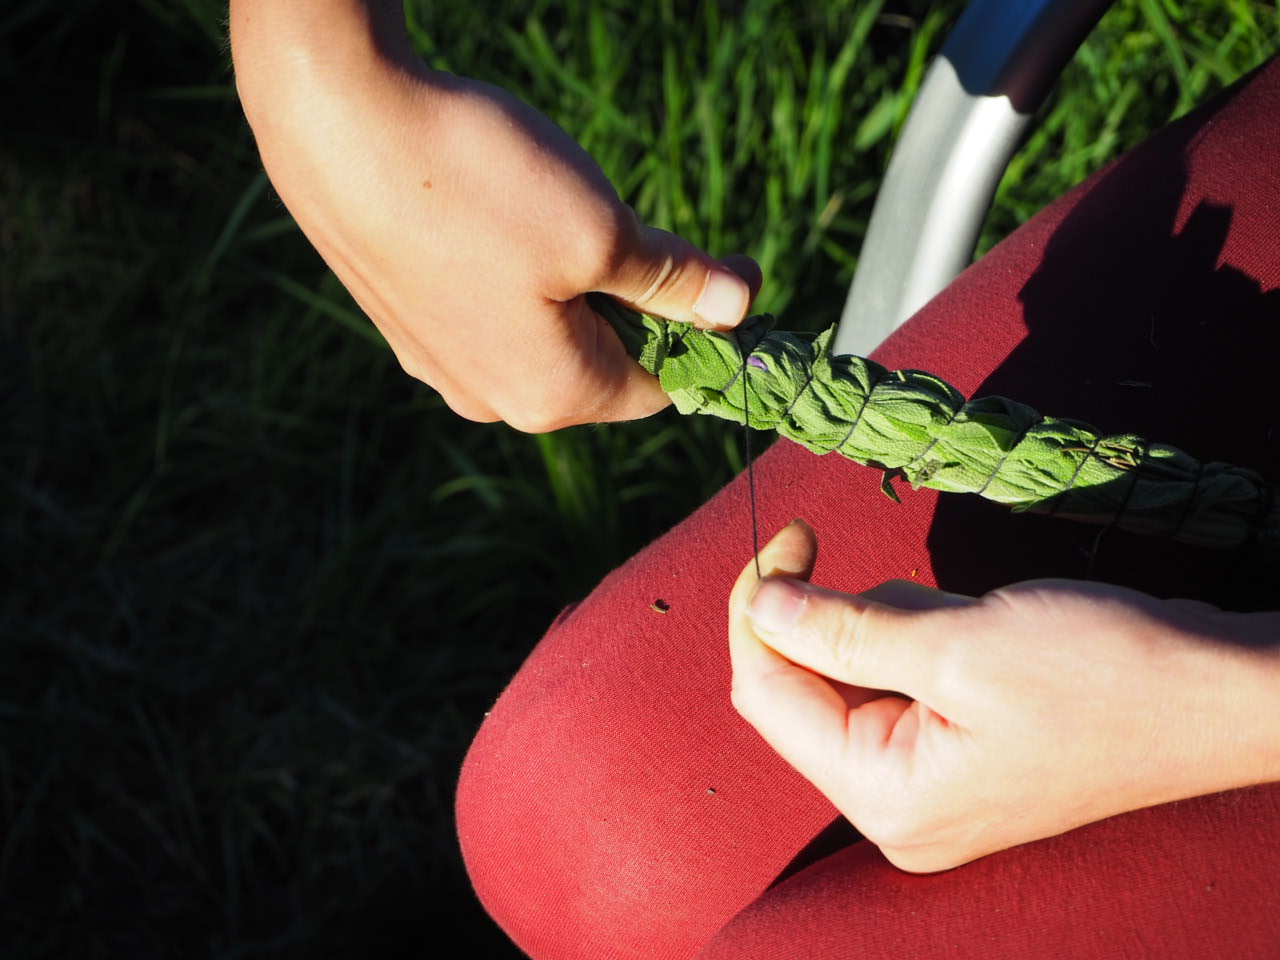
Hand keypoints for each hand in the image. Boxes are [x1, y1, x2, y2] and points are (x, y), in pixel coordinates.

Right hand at [230, 0, 757, 429]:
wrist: (336, 123)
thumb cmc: (477, 185)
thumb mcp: (604, 232)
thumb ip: (677, 281)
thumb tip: (741, 308)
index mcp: (551, 396)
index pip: (658, 388)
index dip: (703, 333)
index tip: (732, 270)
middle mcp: (491, 399)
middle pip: (600, 364)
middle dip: (636, 304)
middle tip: (642, 228)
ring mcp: (438, 365)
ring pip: (544, 335)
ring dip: (575, 287)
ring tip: (563, 213)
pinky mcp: (403, 322)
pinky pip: (490, 314)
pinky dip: (518, 276)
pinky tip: (500, 217)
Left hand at [728, 520, 1279, 872]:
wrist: (1221, 695)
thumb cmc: (1105, 676)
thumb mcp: (957, 645)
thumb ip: (841, 629)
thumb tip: (760, 605)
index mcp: (887, 797)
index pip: (768, 697)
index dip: (760, 609)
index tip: (786, 537)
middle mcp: (898, 806)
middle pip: (807, 688)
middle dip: (845, 617)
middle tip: (907, 585)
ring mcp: (930, 783)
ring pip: (856, 673)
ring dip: (896, 623)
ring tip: (976, 624)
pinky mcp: (957, 751)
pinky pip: (902, 680)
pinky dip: (922, 637)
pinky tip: (986, 633)